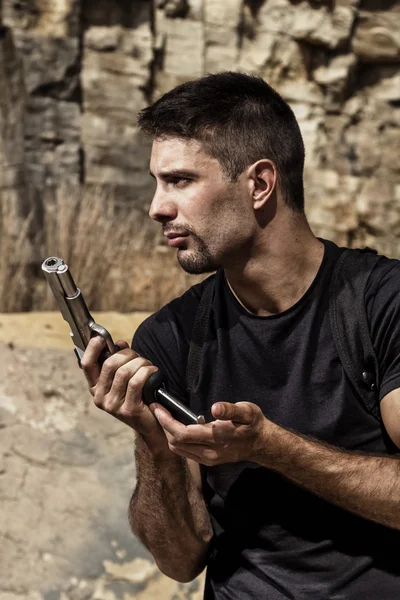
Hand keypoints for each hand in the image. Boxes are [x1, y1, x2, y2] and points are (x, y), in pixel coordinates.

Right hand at [81, 336, 163, 438]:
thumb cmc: (138, 396)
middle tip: (138, 356)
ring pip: (125, 372)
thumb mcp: (125, 378)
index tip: (101, 337)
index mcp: (95, 387)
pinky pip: (136, 382)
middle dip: (128, 354)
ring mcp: (113, 405)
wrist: (150, 424)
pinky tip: (153, 372)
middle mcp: (100, 397)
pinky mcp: (128, 410)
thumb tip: (119, 344)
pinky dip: (147, 372)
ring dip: (140, 363)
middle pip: (110, 364)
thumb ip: (119, 361)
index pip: (87, 364)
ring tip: (148, 366)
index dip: (92, 348)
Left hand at [152, 401, 267, 465]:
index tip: (157, 408)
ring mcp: (208, 459)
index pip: (182, 433)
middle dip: (163, 426)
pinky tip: (176, 428)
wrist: (261, 444)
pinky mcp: (208, 461)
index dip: (167, 421)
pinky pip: (185, 452)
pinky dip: (176, 440)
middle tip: (158, 409)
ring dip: (168, 434)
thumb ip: (230, 410)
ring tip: (164, 417)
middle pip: (176, 443)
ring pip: (178, 450)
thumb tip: (215, 408)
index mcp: (216, 438)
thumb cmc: (253, 424)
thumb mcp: (247, 411)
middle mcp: (209, 452)